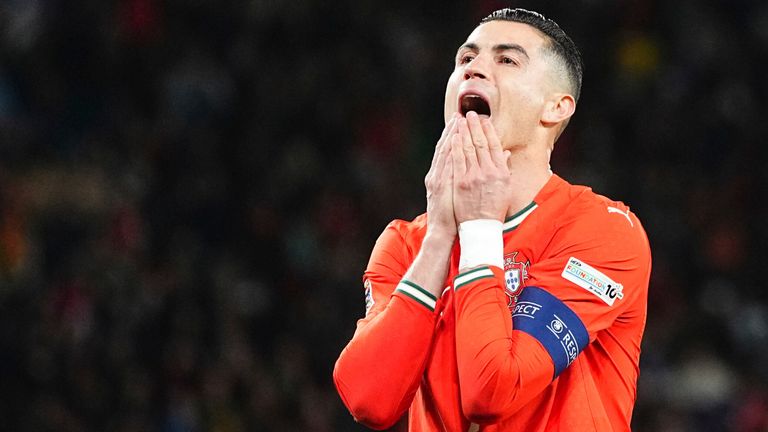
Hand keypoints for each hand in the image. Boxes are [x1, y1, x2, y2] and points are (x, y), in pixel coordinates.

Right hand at [424, 114, 458, 238]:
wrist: (442, 232)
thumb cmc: (453, 216)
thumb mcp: (456, 195)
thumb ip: (462, 180)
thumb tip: (473, 168)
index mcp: (440, 176)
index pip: (448, 151)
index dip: (453, 135)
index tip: (460, 122)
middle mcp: (436, 175)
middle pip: (445, 148)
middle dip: (452, 131)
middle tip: (459, 115)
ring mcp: (437, 179)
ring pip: (444, 153)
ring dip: (451, 136)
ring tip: (458, 122)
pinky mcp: (439, 185)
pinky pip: (446, 164)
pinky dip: (450, 151)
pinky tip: (455, 140)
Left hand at [451, 111, 512, 222]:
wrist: (481, 226)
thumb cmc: (494, 208)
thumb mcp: (506, 188)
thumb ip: (505, 168)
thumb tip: (505, 153)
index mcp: (501, 172)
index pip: (495, 145)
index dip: (489, 130)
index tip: (484, 119)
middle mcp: (489, 172)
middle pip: (481, 143)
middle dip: (475, 126)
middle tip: (470, 114)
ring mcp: (474, 176)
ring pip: (468, 148)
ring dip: (463, 132)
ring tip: (460, 120)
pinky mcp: (460, 182)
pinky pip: (457, 160)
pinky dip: (455, 146)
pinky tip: (453, 137)